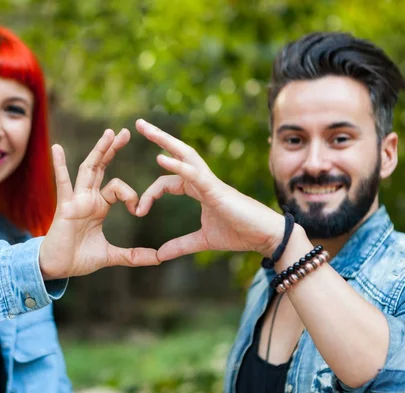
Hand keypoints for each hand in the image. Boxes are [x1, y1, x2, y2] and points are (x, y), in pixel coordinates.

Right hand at [40, 129, 159, 278]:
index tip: (137, 209)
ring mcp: (75, 199)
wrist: (56, 268)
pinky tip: (57, 148)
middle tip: (126, 132)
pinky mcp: (65, 206)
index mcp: (98, 205)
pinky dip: (60, 165)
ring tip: (109, 132)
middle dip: (113, 149)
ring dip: (99, 150)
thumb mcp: (111, 255)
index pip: (118, 188)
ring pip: (88, 169)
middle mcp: (87, 198)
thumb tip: (159, 258)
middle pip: (102, 166)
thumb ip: (134, 255)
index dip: (131, 194)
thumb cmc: (78, 259)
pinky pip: (63, 183)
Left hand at [135, 119, 284, 261]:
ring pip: (184, 155)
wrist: (266, 236)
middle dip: (158, 138)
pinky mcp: (216, 190)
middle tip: (138, 124)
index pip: (167, 182)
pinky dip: (178, 166)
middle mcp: (202, 180)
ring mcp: (210, 182)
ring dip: (164, 140)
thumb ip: (180, 245)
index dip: (150, 193)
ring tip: (145, 127)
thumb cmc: (240, 233)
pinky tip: (161, 159)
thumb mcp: (202, 240)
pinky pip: (194, 174)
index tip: (138, 210)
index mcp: (198, 189)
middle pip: (177, 153)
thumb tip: (158, 256)